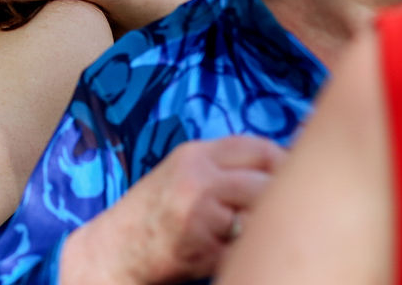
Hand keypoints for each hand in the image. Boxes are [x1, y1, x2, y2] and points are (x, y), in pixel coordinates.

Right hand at [59, 135, 284, 284]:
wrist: (111, 251)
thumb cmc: (150, 216)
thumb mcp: (181, 175)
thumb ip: (221, 168)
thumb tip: (278, 169)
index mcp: (194, 154)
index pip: (257, 147)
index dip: (281, 162)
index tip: (290, 180)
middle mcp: (197, 177)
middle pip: (266, 179)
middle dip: (277, 198)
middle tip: (279, 215)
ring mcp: (200, 211)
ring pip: (259, 215)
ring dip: (259, 228)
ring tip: (244, 236)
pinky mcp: (203, 247)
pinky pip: (244, 249)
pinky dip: (242, 254)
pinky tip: (225, 254)